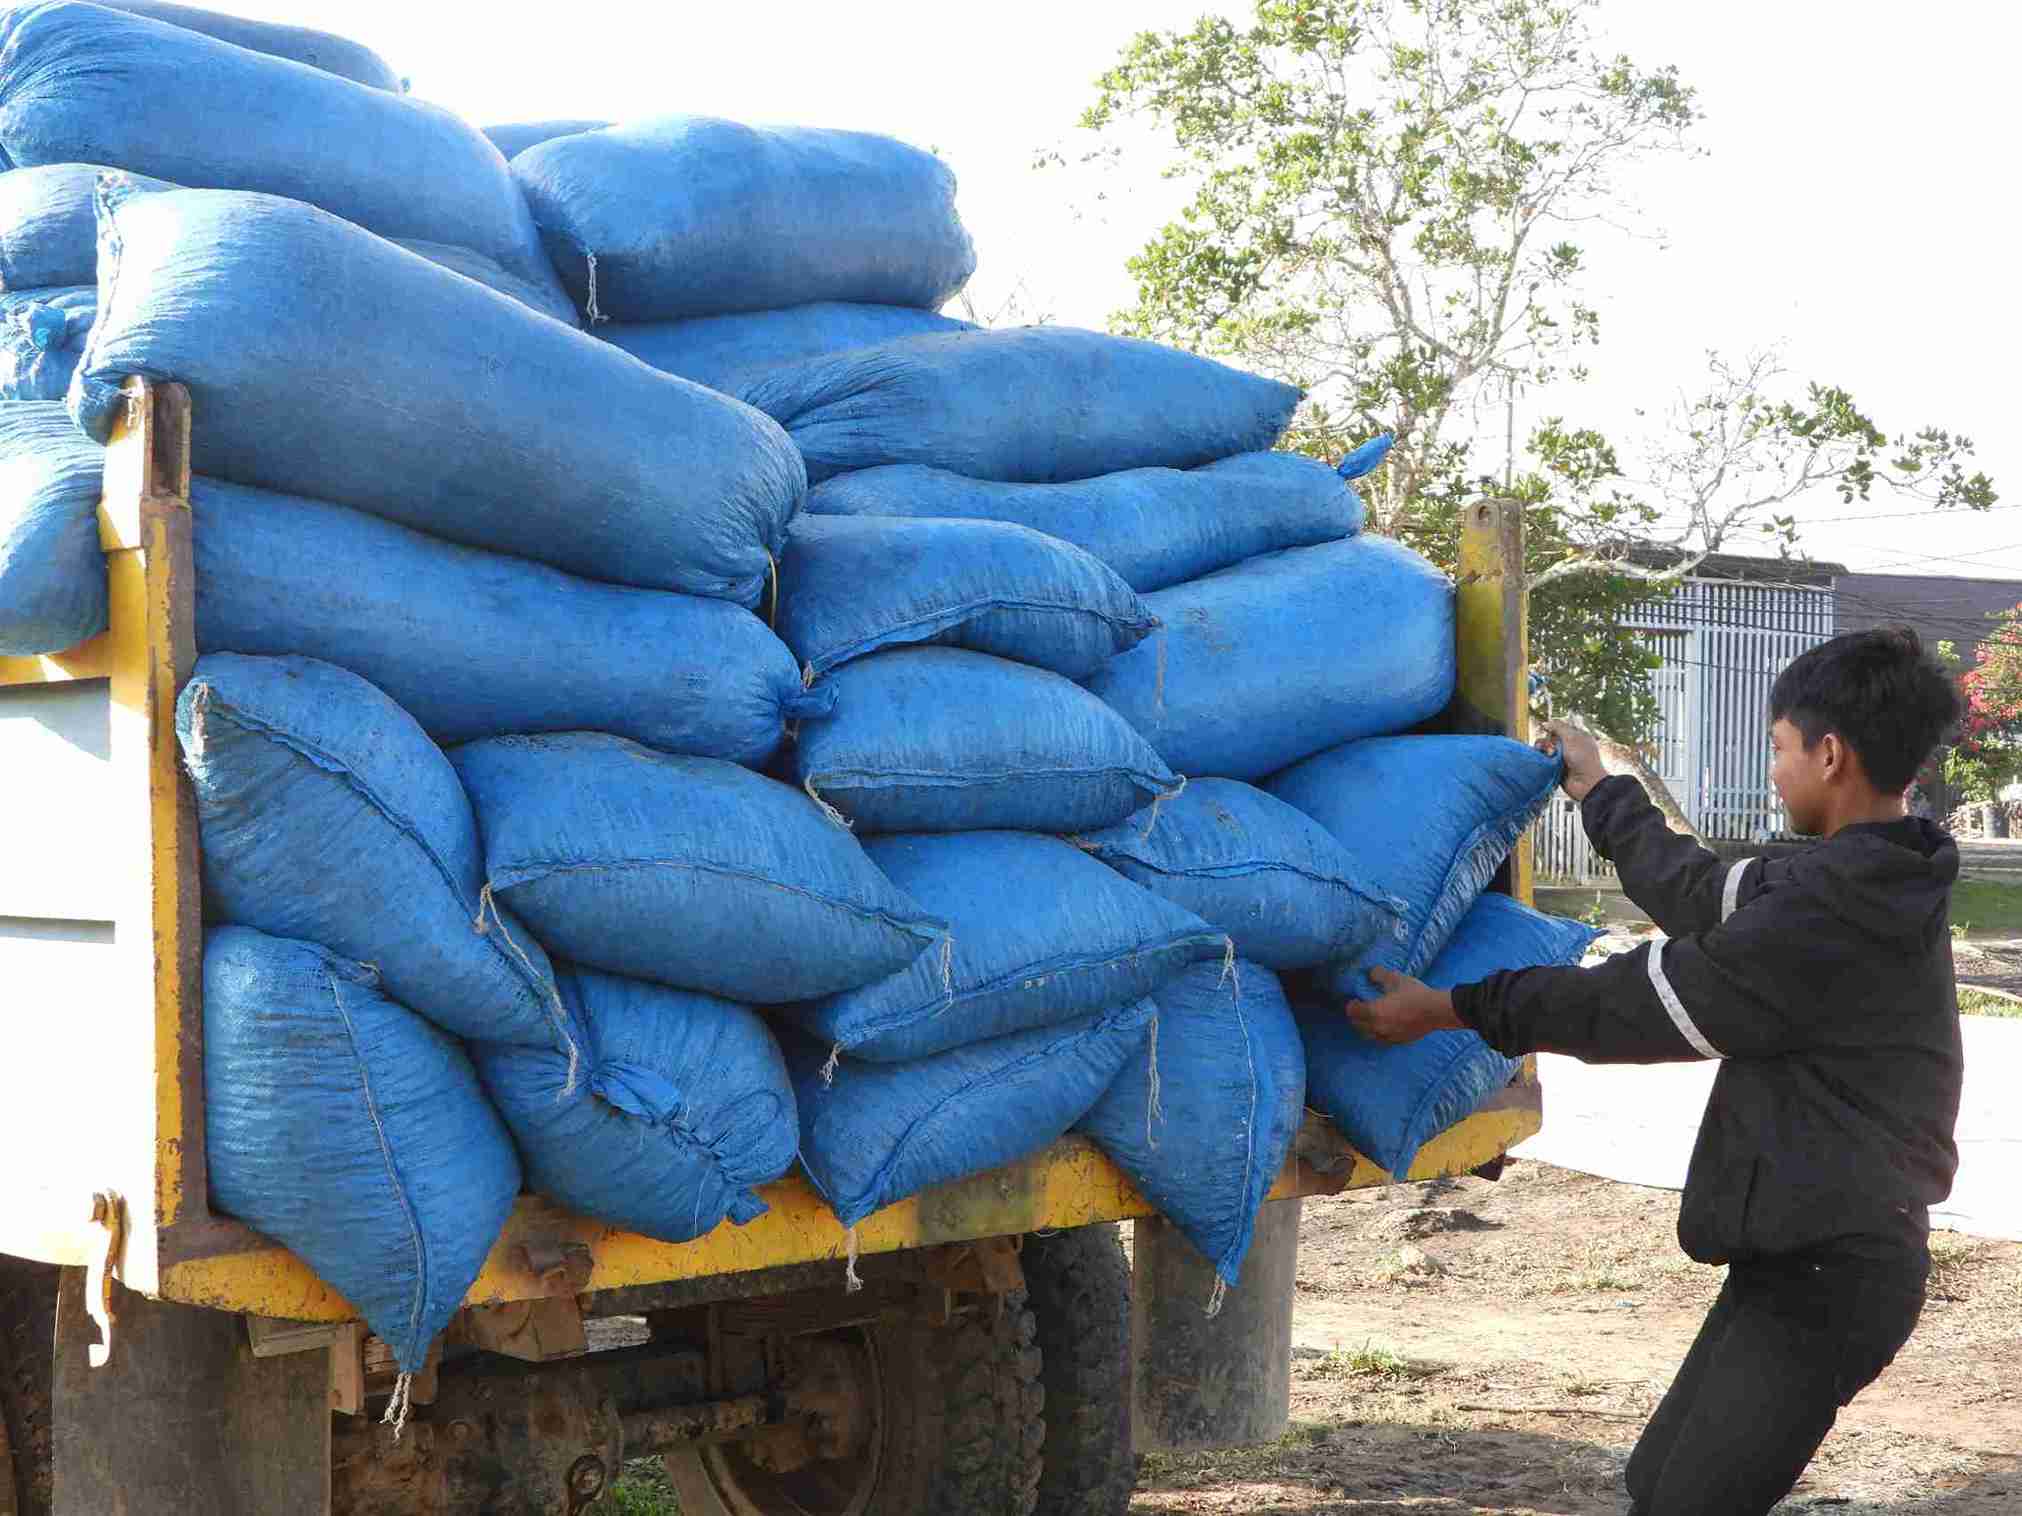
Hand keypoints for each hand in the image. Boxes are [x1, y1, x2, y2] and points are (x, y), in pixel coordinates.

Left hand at [1345, 967, 1462, 1044]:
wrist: (1436, 1011)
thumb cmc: (1415, 994)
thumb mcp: (1396, 979)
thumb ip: (1380, 975)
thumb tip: (1371, 973)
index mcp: (1374, 1012)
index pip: (1352, 1011)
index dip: (1351, 1005)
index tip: (1355, 1000)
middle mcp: (1378, 1027)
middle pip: (1358, 1025)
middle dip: (1356, 1017)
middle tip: (1361, 1009)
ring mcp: (1388, 1036)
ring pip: (1369, 1035)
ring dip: (1366, 1027)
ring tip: (1371, 1019)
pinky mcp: (1399, 1041)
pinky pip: (1383, 1040)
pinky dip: (1380, 1034)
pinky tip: (1385, 1027)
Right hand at [1536, 719, 1605, 802]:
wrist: (1585, 783)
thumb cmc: (1583, 759)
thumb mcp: (1572, 738)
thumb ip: (1559, 728)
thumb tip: (1546, 723)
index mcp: (1577, 737)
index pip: (1560, 728)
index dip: (1552, 729)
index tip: (1546, 729)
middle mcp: (1569, 747)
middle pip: (1550, 739)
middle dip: (1547, 741)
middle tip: (1549, 747)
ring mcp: (1562, 758)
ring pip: (1545, 750)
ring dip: (1544, 750)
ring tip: (1548, 755)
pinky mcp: (1555, 768)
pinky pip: (1544, 761)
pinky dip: (1543, 760)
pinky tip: (1545, 760)